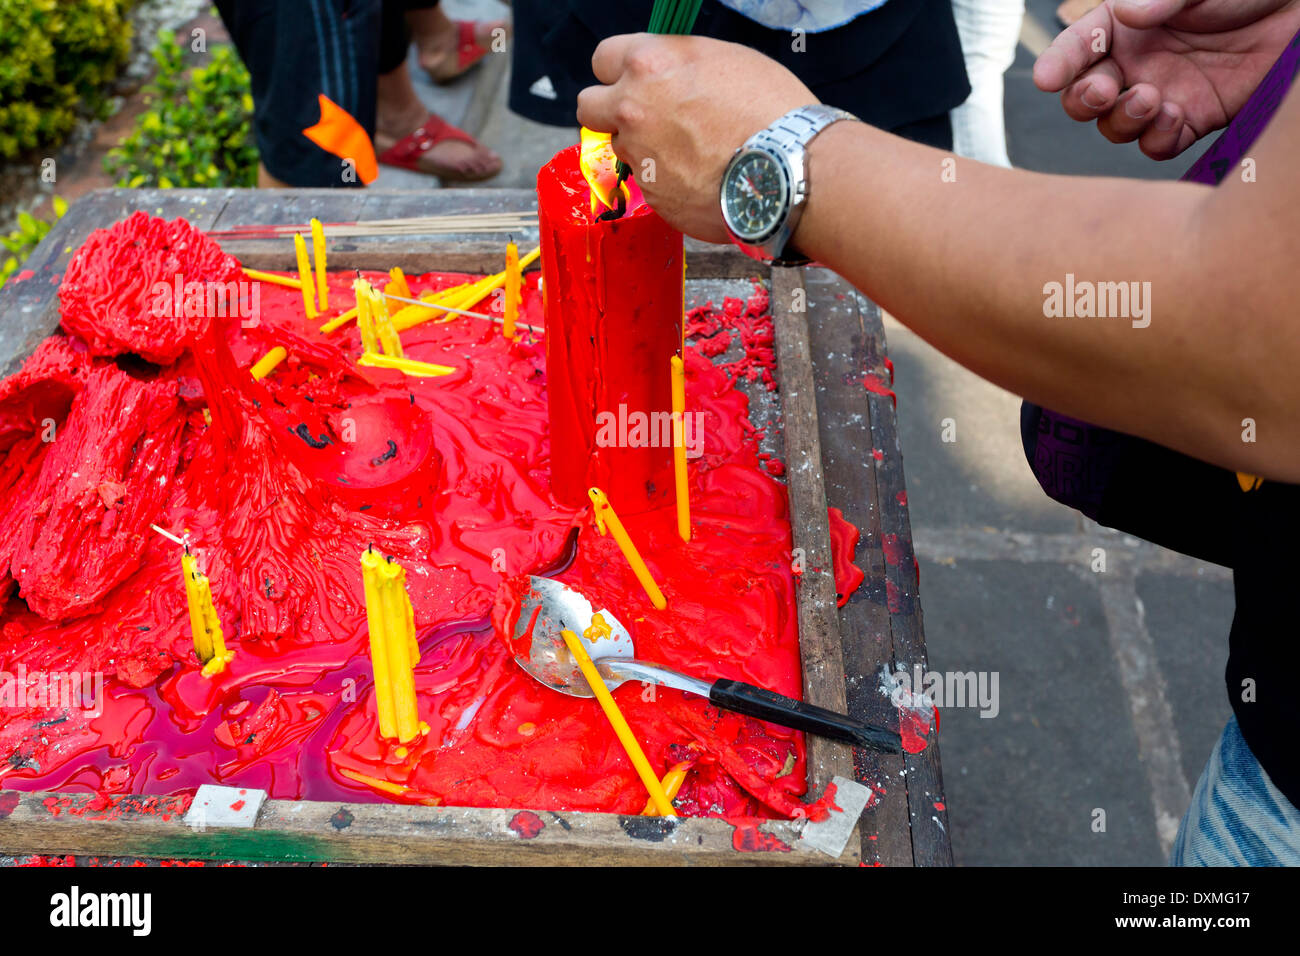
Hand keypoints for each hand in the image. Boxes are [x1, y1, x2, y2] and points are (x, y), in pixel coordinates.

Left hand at [577, 34, 815, 242]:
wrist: (787, 170)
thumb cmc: (769, 109)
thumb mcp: (724, 60)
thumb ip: (679, 64)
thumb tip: (665, 74)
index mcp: (648, 64)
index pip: (602, 59)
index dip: (619, 70)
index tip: (632, 79)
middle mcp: (632, 109)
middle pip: (589, 107)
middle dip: (610, 111)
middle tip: (642, 118)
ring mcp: (638, 156)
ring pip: (623, 148)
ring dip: (645, 149)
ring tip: (692, 152)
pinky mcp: (653, 196)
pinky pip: (649, 184)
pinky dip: (669, 182)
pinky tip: (703, 178)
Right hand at [1034, 0, 1299, 158]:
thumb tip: (1125, 16)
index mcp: (1125, 25)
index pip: (1078, 47)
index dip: (1058, 62)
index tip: (1046, 78)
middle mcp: (1136, 62)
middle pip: (1085, 97)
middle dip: (1084, 100)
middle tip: (1104, 90)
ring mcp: (1161, 94)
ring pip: (1115, 126)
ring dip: (1121, 120)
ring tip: (1149, 98)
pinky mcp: (1192, 119)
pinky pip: (1157, 144)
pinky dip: (1157, 137)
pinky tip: (1175, 114)